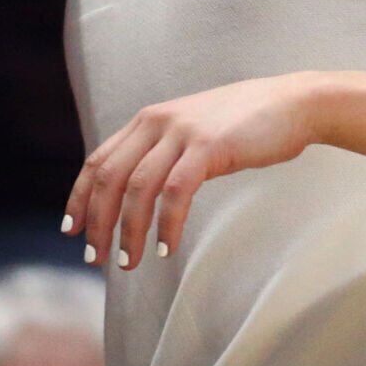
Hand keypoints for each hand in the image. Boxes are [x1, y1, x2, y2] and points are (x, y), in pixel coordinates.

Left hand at [62, 74, 321, 269]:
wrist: (294, 103)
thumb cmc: (246, 122)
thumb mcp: (193, 129)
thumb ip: (164, 149)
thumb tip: (137, 189)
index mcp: (149, 119)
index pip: (99, 161)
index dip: (80, 198)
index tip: (72, 230)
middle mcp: (158, 121)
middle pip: (110, 178)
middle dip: (97, 222)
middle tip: (95, 258)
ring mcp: (183, 132)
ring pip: (138, 189)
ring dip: (129, 231)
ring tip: (129, 262)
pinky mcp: (209, 146)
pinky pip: (176, 193)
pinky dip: (167, 225)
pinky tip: (167, 248)